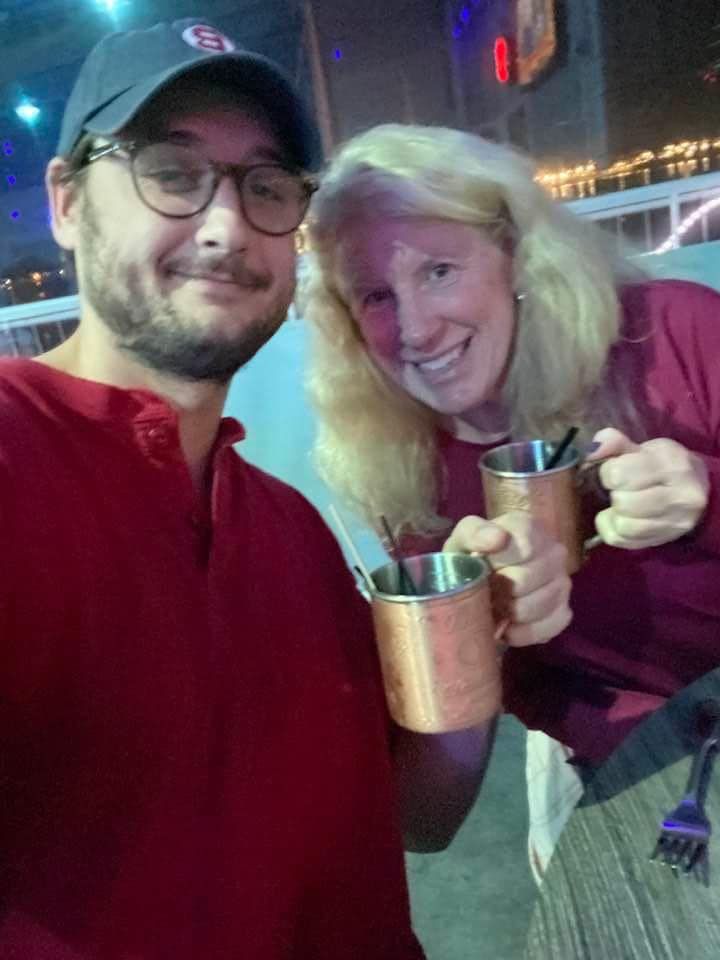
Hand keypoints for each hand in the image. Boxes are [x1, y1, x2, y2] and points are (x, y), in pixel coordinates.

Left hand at [442, 512, 570, 646]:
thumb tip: (498, 538)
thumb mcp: (462, 540)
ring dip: (510, 612)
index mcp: (529, 528)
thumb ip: (475, 532)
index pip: (525, 547)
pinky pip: (548, 627)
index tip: (484, 566)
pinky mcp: (563, 612)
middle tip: (487, 590)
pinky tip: (508, 625)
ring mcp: (562, 583)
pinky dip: (523, 632)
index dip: (498, 563)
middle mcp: (554, 552)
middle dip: (499, 590)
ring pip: (538, 605)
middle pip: (527, 580)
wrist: (475, 586)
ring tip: (495, 607)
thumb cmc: (470, 558)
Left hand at [587, 427, 708, 548]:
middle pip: (623, 503)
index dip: (609, 472)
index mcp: (672, 465)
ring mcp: (674, 523)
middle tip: (621, 489)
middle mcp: (680, 497)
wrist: (697, 491)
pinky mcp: (661, 540)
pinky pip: (621, 540)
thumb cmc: (663, 466)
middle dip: (615, 493)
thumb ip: (614, 443)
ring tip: (622, 504)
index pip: (620, 474)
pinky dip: (612, 529)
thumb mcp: (643, 448)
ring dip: (615, 514)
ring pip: (623, 526)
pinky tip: (621, 518)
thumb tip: (590, 451)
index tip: (615, 471)